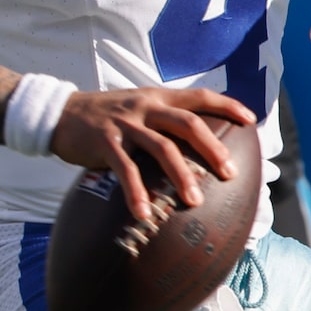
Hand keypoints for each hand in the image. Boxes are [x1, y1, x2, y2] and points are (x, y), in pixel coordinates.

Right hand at [51, 86, 254, 224]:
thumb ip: (162, 120)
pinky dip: (136, 193)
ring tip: (195, 201)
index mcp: (157, 97)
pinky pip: (125, 169)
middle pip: (187, 123)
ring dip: (181, 175)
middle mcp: (145, 106)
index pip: (199, 96)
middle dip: (212, 148)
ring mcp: (125, 123)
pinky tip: (144, 214)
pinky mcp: (104, 141)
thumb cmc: (105, 116)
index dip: (227, 105)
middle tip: (229, 173)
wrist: (60, 112)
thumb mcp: (137, 107)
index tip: (251, 120)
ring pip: (161, 147)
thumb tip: (194, 146)